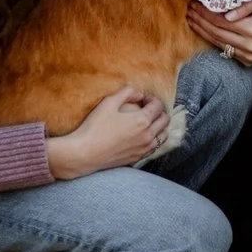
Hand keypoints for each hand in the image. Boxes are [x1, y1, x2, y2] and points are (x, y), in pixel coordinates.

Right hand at [46, 85, 171, 178]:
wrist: (87, 153)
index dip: (151, 98)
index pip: (158, 106)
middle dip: (159, 110)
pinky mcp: (138, 158)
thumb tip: (138, 93)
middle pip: (165, 120)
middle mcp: (147, 136)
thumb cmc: (96, 127)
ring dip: (160, 126)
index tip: (142, 97)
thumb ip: (126, 93)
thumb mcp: (108, 103)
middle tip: (146, 107)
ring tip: (147, 121)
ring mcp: (144, 149)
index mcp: (142, 121)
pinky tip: (143, 135)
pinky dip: (154, 138)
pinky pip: (155, 147)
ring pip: (163, 136)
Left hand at [188, 0, 251, 63]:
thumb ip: (246, 6)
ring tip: (192, 20)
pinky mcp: (251, 60)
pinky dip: (215, 41)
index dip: (205, 13)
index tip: (194, 4)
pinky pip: (227, 51)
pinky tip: (205, 31)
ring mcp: (251, 55)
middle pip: (217, 33)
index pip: (220, 22)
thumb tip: (227, 15)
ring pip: (220, 44)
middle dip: (200, 22)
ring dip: (203, 32)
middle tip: (189, 11)